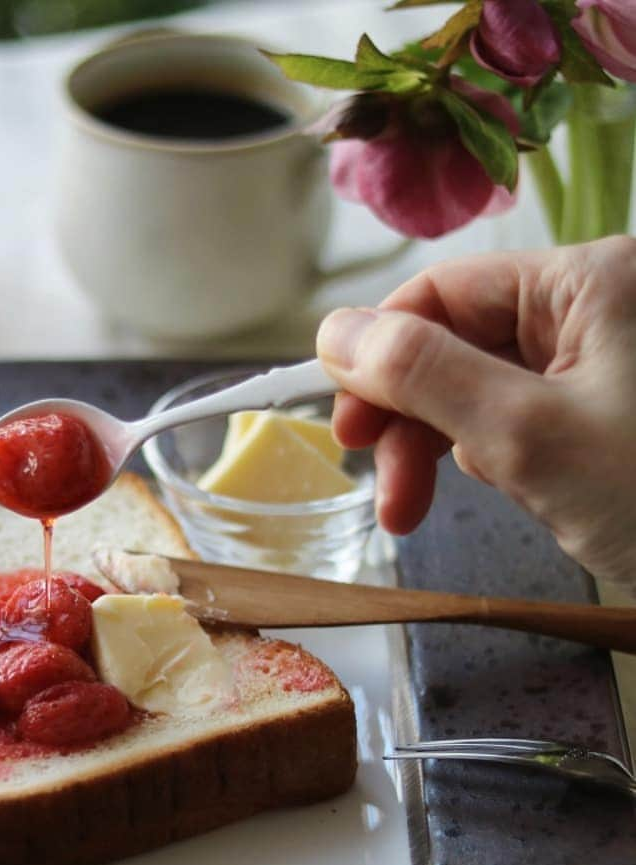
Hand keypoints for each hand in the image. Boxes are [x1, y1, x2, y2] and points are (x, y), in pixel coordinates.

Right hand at [316, 237, 635, 589]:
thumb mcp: (526, 436)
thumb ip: (422, 376)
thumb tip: (330, 332)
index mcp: (590, 279)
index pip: (444, 292)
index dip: (379, 357)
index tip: (347, 434)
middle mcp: (601, 305)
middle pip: (461, 341)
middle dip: (412, 421)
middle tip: (389, 501)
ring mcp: (610, 362)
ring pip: (486, 387)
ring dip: (444, 449)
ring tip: (430, 512)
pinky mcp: (612, 413)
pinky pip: (525, 419)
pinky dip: (496, 459)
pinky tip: (505, 494)